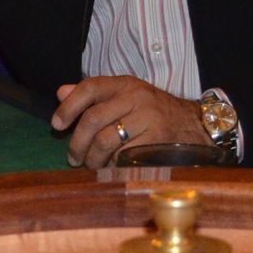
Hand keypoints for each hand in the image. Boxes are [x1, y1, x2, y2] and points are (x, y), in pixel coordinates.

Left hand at [50, 76, 207, 167]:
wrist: (196, 125)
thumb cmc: (153, 114)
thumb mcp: (126, 97)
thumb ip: (94, 96)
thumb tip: (61, 93)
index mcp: (125, 84)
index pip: (89, 87)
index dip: (69, 106)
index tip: (56, 125)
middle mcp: (136, 96)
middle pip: (93, 119)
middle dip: (77, 143)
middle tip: (73, 158)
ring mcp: (148, 117)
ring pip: (105, 140)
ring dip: (93, 158)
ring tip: (92, 165)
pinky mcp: (157, 138)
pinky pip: (124, 155)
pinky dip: (112, 165)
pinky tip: (111, 168)